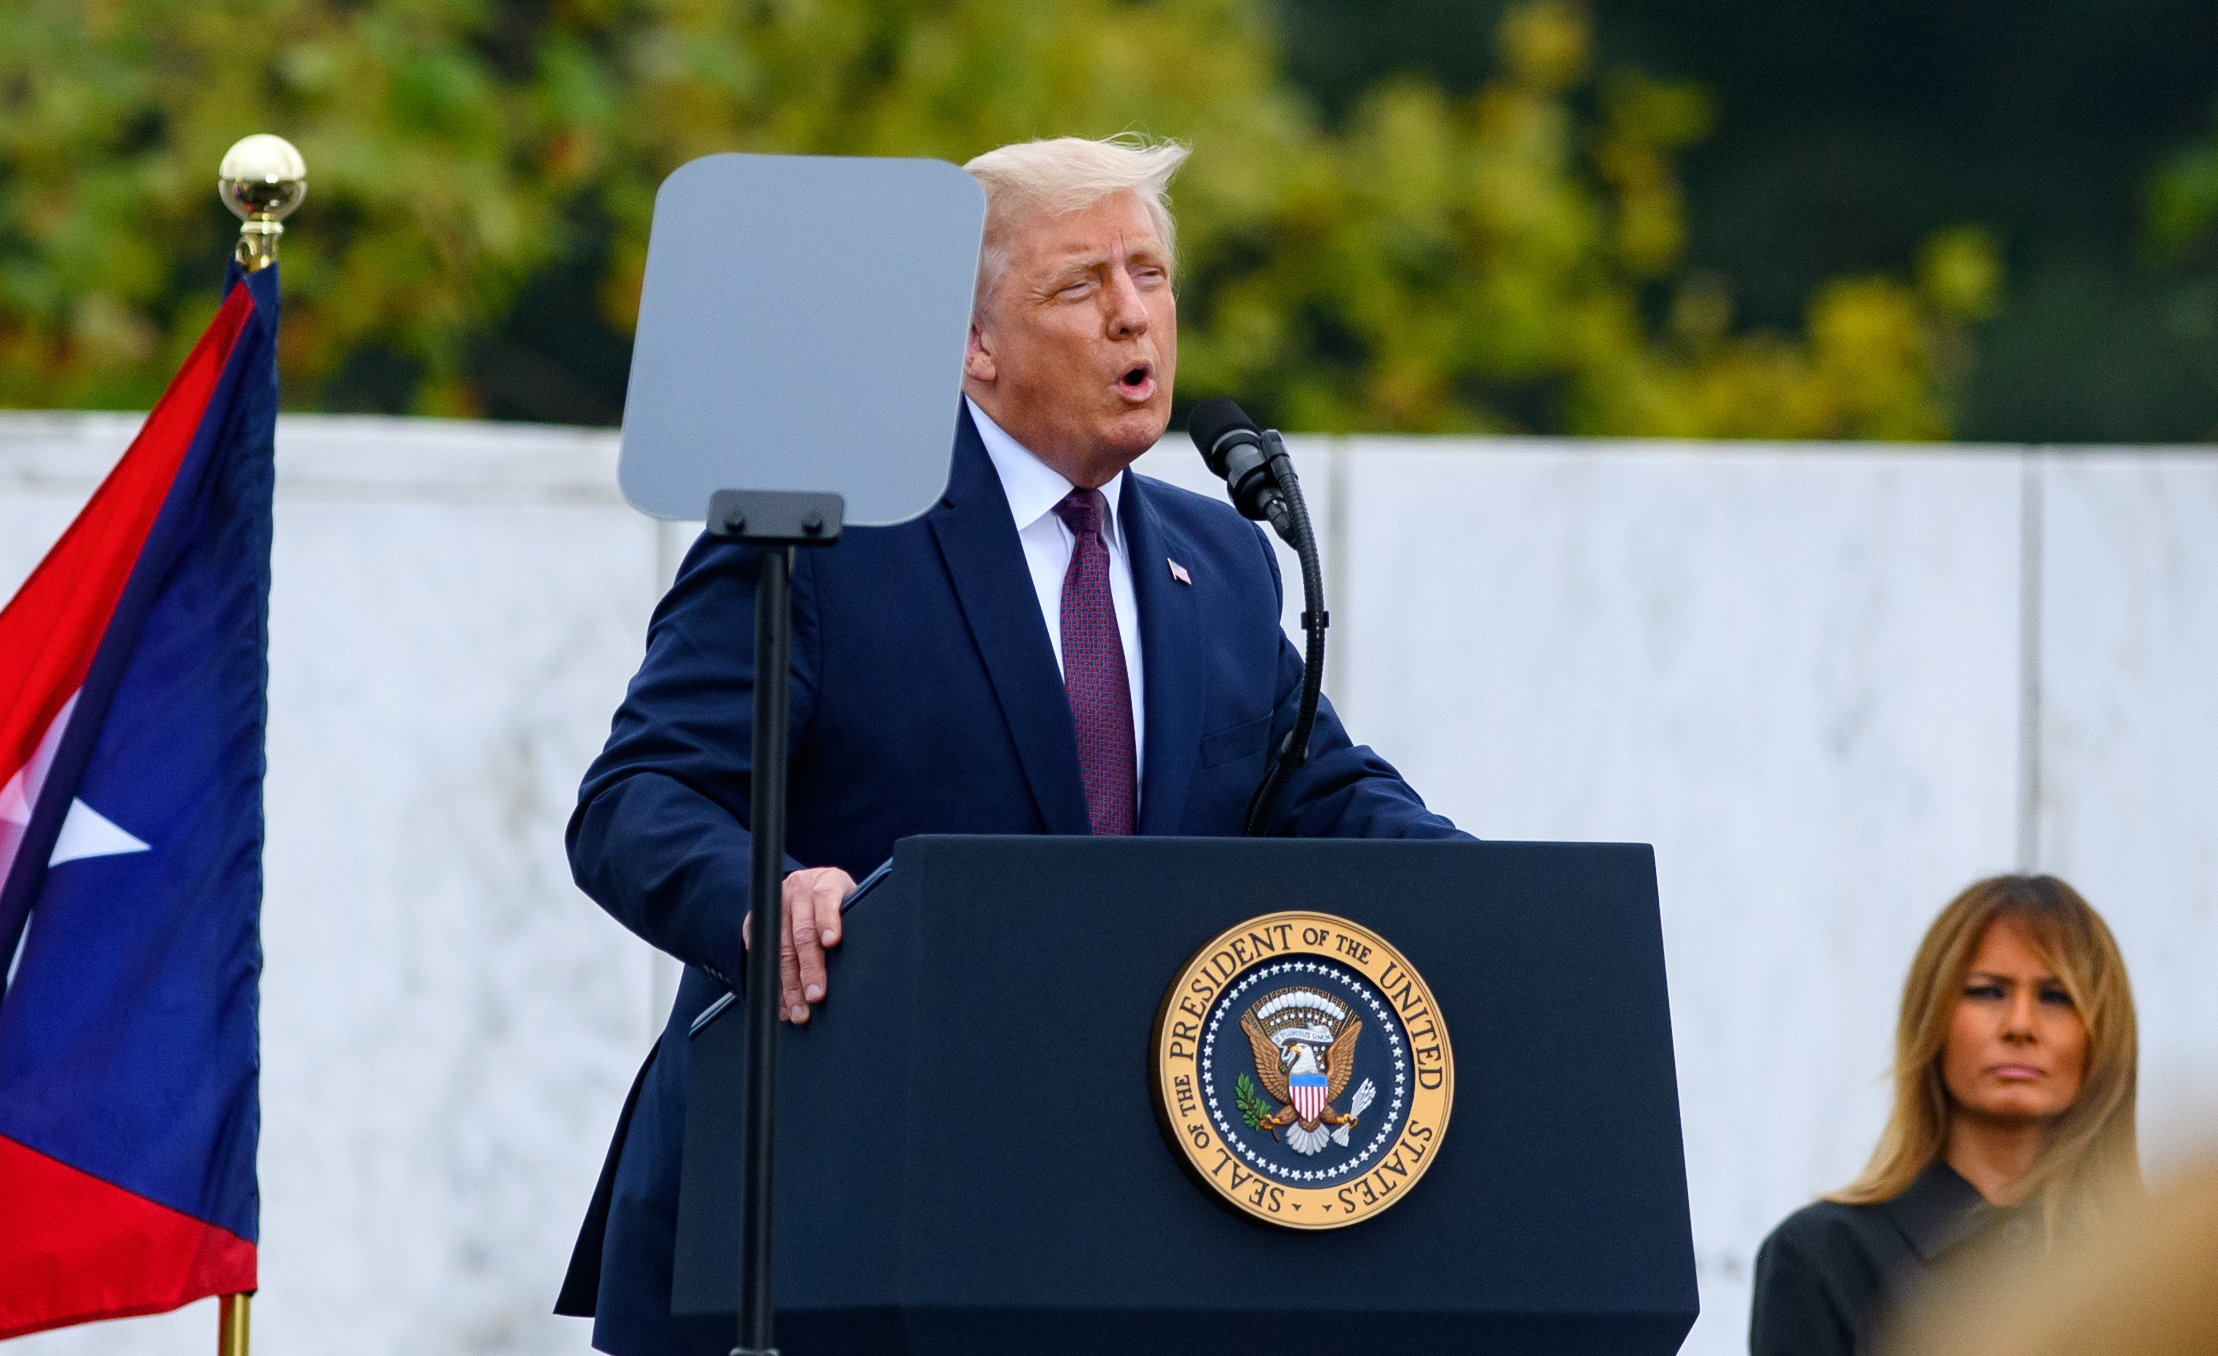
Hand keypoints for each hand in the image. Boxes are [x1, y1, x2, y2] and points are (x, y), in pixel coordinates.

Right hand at [742, 866, 851, 1024]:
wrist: (809, 885)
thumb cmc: (840, 902)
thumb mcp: (853, 901)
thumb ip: (855, 920)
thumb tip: (871, 957)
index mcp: (827, 881)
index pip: (826, 897)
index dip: (828, 919)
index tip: (832, 942)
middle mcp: (798, 890)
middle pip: (802, 932)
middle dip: (809, 967)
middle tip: (816, 995)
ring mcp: (776, 905)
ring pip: (781, 949)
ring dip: (789, 984)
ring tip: (798, 1009)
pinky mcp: (757, 920)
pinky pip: (762, 955)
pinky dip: (773, 982)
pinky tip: (782, 1002)